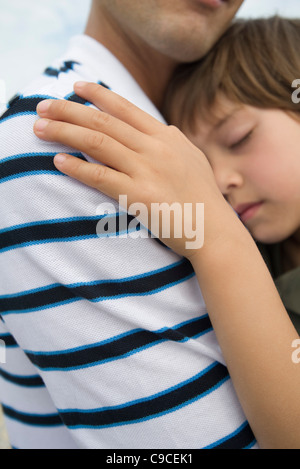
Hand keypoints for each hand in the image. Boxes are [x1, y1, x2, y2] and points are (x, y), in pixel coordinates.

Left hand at [33, 82, 226, 259]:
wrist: (214, 231)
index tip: (76, 86)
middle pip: (104, 121)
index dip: (98, 95)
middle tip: (43, 105)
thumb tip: (162, 127)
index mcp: (166, 137)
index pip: (126, 109)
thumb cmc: (202, 198)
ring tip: (39, 128)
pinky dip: (77, 167)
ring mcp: (147, 170)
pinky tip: (58, 161)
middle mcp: (155, 148)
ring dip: (64, 132)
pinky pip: (100, 176)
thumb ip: (174, 141)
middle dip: (69, 110)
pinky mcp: (139, 196)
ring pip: (97, 143)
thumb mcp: (192, 159)